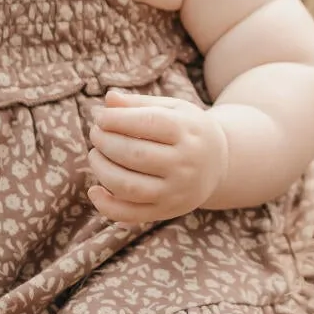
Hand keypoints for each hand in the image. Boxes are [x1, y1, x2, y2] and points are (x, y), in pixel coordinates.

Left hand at [85, 88, 227, 225]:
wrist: (219, 164)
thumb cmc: (186, 130)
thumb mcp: (172, 109)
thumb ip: (139, 104)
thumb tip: (108, 99)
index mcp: (187, 132)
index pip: (148, 123)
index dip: (117, 119)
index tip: (100, 117)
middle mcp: (184, 164)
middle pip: (135, 155)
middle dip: (105, 142)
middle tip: (95, 134)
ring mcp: (175, 191)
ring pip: (129, 187)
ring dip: (102, 170)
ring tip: (95, 155)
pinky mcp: (166, 211)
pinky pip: (130, 214)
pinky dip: (106, 206)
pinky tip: (94, 190)